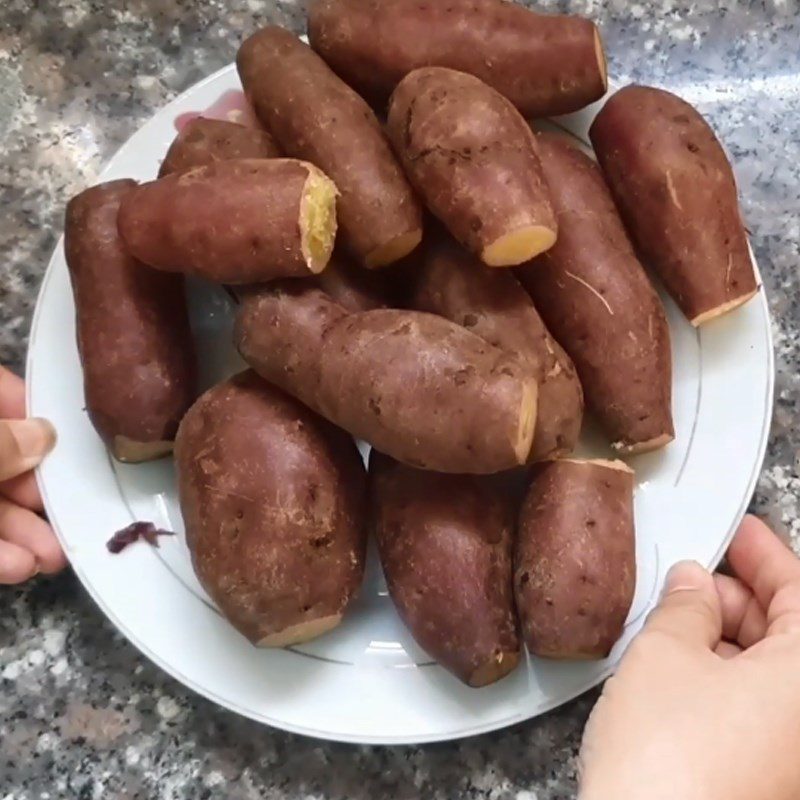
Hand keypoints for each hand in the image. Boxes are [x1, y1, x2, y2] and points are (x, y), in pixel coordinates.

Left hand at [0, 366, 65, 582]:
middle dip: (37, 492)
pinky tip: (17, 567)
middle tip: (73, 515)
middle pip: (3, 456)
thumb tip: (42, 437)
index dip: (35, 417)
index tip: (70, 446)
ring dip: (20, 532)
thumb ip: (0, 442)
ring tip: (52, 557)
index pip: (1, 395)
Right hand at [579, 515, 799, 799]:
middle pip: (792, 633)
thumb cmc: (669, 766)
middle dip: (743, 598)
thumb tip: (692, 585)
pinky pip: (764, 710)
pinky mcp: (773, 777)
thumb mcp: (664, 655)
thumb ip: (685, 606)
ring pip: (776, 674)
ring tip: (678, 622)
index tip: (739, 532)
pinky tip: (684, 669)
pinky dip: (729, 680)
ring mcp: (796, 754)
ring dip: (730, 639)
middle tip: (694, 578)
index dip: (764, 553)